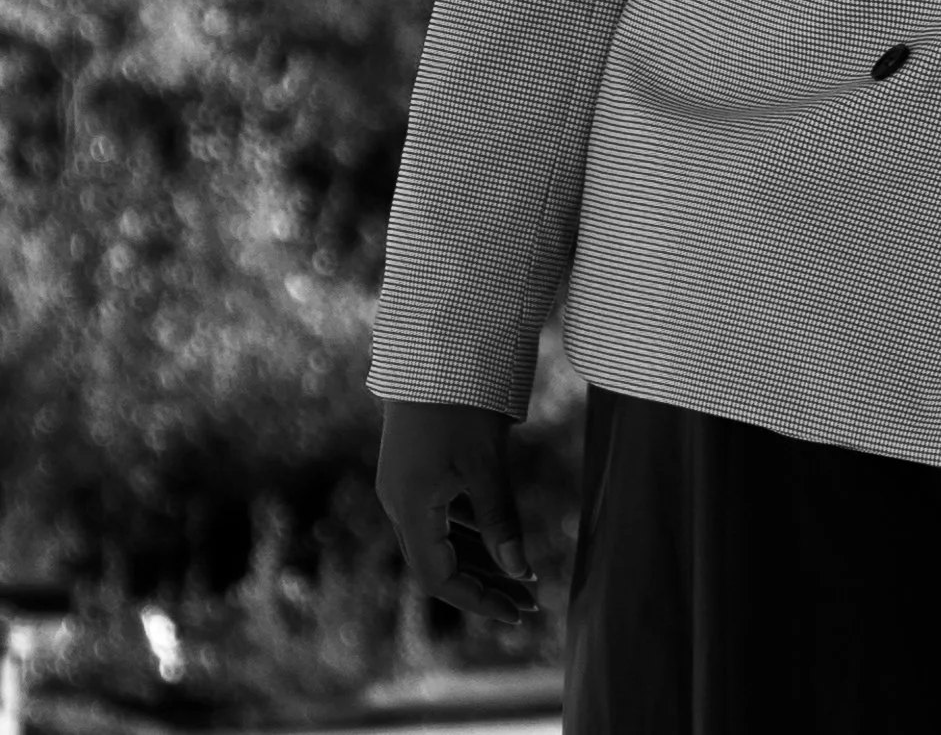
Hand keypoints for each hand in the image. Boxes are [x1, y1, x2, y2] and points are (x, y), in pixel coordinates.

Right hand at [376, 399, 538, 622]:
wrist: (433, 343)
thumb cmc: (460, 400)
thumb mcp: (486, 460)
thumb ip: (501, 519)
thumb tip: (520, 571)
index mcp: (409, 507)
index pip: (439, 578)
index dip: (478, 600)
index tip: (517, 612)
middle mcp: (398, 502)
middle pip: (437, 564)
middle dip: (482, 585)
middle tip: (527, 602)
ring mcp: (402, 484)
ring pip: (439, 539)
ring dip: (477, 558)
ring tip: (520, 575)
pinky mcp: (413, 467)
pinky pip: (439, 514)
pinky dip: (468, 529)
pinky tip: (496, 534)